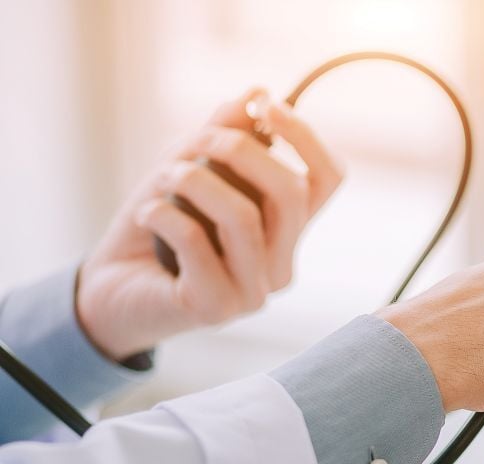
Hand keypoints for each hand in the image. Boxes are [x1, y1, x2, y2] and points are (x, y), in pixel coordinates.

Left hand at [76, 88, 343, 360]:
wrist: (112, 287)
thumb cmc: (155, 228)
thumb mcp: (188, 167)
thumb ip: (222, 134)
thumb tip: (257, 91)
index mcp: (287, 232)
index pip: (327, 181)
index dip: (305, 138)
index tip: (266, 107)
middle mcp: (281, 265)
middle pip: (291, 194)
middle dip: (241, 151)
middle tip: (198, 141)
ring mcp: (254, 292)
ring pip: (244, 218)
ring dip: (194, 181)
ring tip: (164, 177)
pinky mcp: (217, 307)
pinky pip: (198, 243)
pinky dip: (163, 214)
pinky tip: (145, 214)